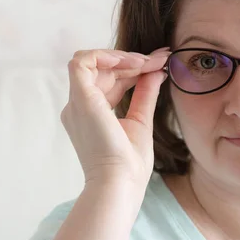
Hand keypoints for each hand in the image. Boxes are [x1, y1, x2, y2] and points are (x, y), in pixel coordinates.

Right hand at [60, 47, 172, 192]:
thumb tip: (157, 72)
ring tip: (149, 62)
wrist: (121, 182)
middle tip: (161, 58)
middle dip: (134, 61)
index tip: (160, 62)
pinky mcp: (81, 100)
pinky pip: (82, 63)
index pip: (110, 81)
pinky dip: (106, 56)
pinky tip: (133, 63)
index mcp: (90, 114)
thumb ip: (145, 94)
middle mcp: (79, 107)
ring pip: (91, 62)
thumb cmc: (129, 164)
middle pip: (103, 70)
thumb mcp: (141, 120)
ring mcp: (77, 103)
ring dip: (123, 58)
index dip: (134, 69)